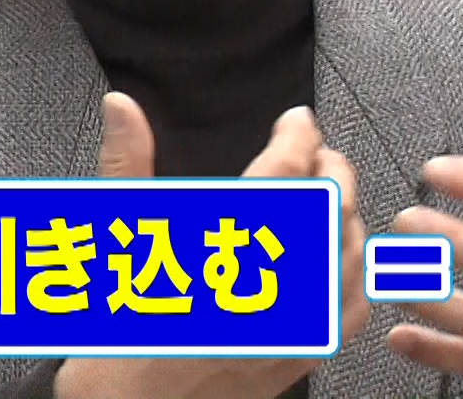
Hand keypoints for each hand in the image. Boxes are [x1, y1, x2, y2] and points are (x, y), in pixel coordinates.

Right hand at [54, 94, 367, 398]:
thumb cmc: (111, 330)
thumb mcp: (112, 235)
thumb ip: (126, 163)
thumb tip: (122, 106)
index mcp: (218, 250)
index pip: (286, 174)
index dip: (300, 136)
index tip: (297, 122)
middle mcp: (263, 287)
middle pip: (329, 208)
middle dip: (328, 168)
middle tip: (313, 150)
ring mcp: (288, 325)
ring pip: (349, 254)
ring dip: (344, 215)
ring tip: (326, 195)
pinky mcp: (298, 356)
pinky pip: (350, 307)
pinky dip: (352, 271)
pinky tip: (336, 257)